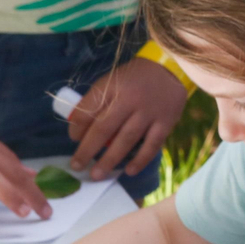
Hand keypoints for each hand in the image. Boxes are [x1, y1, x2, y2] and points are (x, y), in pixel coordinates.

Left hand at [68, 58, 188, 181]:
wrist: (170, 69)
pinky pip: (151, 145)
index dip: (77, 127)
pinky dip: (140, 160)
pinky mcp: (165, 123)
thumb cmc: (134, 78)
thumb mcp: (112, 80)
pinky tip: (129, 171)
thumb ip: (98, 101)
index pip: (88, 109)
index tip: (74, 139)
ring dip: (110, 160)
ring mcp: (149, 112)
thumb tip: (81, 130)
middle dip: (87, 149)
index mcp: (112, 86)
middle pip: (104, 128)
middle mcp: (129, 99)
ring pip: (126, 140)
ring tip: (97, 175)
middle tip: (77, 166)